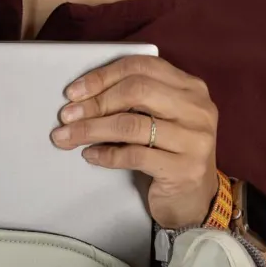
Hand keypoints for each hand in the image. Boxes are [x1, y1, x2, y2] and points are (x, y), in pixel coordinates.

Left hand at [50, 55, 219, 228]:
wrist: (195, 199)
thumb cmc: (170, 154)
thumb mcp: (161, 119)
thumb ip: (137, 102)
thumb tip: (82, 98)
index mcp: (191, 88)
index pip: (142, 67)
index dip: (104, 76)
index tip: (74, 92)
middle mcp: (198, 109)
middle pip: (136, 91)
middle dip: (95, 102)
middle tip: (67, 115)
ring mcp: (194, 140)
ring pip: (131, 124)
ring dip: (92, 129)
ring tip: (68, 137)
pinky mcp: (184, 169)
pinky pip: (134, 156)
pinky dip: (106, 154)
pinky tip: (90, 155)